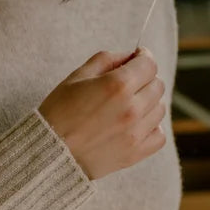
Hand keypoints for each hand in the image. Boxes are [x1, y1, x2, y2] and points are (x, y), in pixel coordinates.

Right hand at [39, 48, 165, 179]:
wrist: (50, 152)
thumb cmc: (59, 111)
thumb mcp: (77, 76)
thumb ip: (107, 59)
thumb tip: (131, 56)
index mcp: (117, 85)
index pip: (149, 64)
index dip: (143, 58)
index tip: (137, 59)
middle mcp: (131, 108)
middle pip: (157, 86)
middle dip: (145, 79)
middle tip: (128, 84)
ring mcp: (136, 133)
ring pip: (160, 109)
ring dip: (148, 103)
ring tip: (128, 106)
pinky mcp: (135, 153)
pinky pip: (159, 136)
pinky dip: (151, 128)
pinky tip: (135, 125)